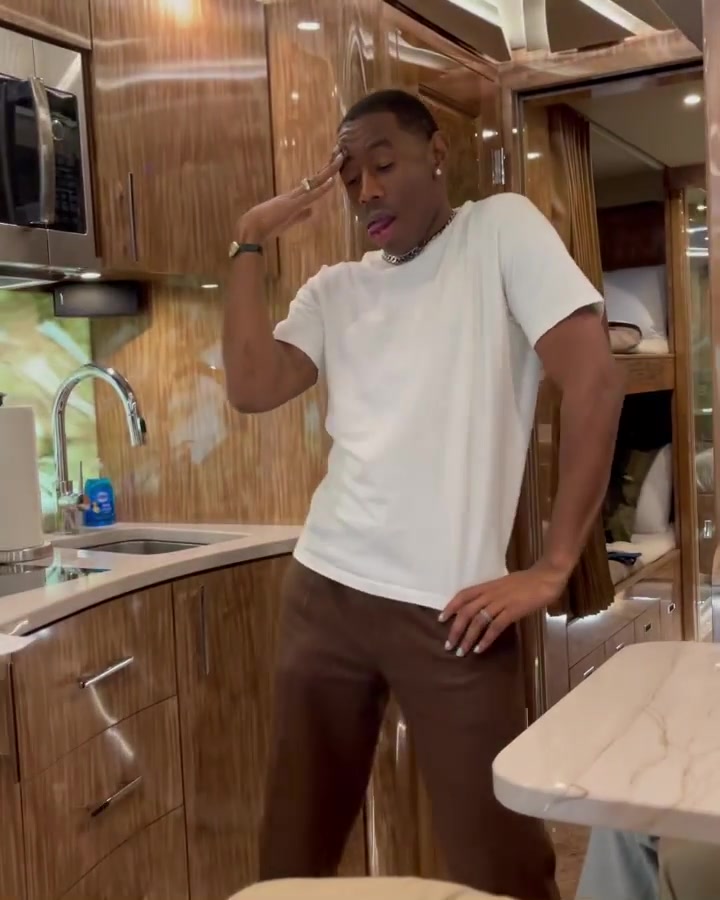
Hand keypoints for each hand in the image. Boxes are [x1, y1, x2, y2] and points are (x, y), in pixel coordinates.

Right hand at [236, 153, 342, 243]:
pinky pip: (310, 195)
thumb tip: (311, 211)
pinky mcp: (292, 204)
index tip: (334, 163)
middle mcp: (294, 194)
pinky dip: (322, 188)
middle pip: (315, 178)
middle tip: (340, 152)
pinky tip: (332, 180)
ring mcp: (293, 198)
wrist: (250, 230)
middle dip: (329, 167)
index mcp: (293, 198)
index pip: (312, 184)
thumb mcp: (286, 221)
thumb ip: (299, 216)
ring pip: (314, 182)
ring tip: (339, 157)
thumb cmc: (262, 225)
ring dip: (328, 171)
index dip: (324, 175)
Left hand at [439, 562, 568, 656]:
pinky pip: (495, 626)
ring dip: (468, 637)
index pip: (463, 595)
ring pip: (478, 620)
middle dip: (455, 629)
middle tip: (449, 645)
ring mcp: (501, 602)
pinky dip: (486, 639)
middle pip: (466, 611)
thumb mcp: (505, 584)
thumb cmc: (528, 581)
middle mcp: (491, 593)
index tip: (441, 619)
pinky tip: (480, 649)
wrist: (546, 576)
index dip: (451, 607)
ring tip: (462, 651)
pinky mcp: (513, 610)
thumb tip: (485, 605)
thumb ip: (494, 593)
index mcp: (488, 586)